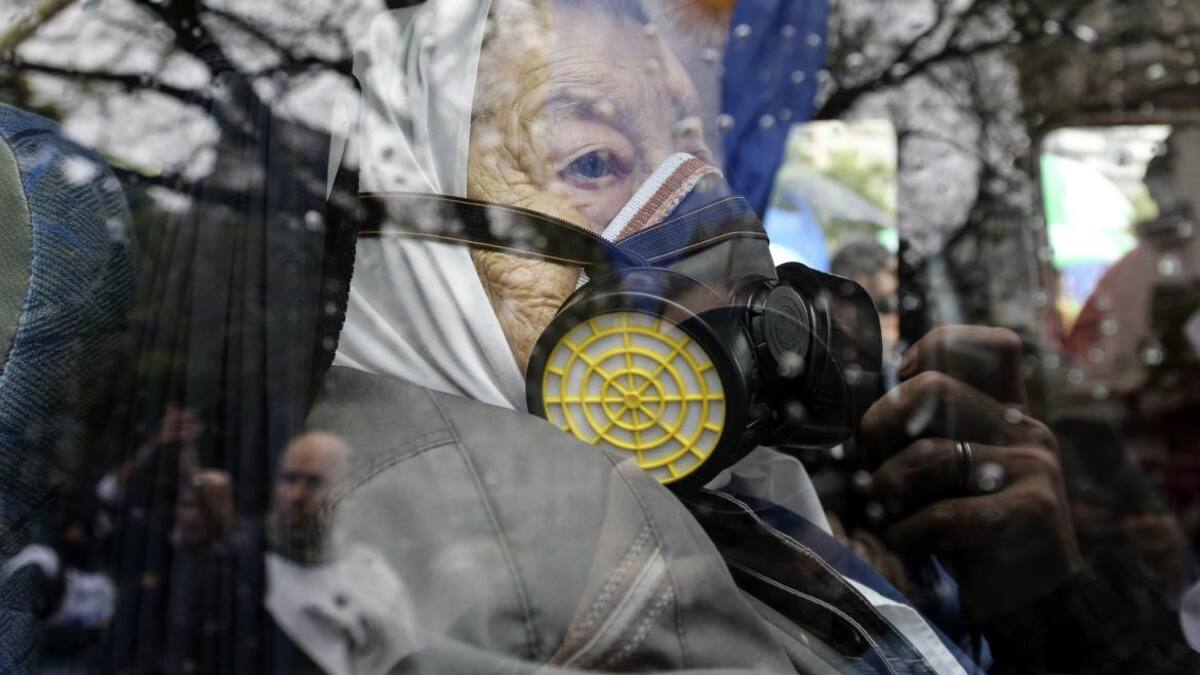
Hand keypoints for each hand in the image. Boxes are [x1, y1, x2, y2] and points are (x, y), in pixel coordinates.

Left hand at [859, 326, 1081, 623]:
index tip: (901, 382)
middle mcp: (1028, 431)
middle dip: (881, 427)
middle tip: (870, 469)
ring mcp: (1034, 469)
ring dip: (887, 490)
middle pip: (934, 390)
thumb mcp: (958, 476)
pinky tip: (906, 547)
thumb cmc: (979, 538)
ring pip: (928, 454)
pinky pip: (943, 515)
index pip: (993, 345)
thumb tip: (859, 423)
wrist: (1039, 608)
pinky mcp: (1030, 515)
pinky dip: (908, 536)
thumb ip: (930, 436)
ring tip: (883, 516)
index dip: (935, 349)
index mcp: (1012, 413)